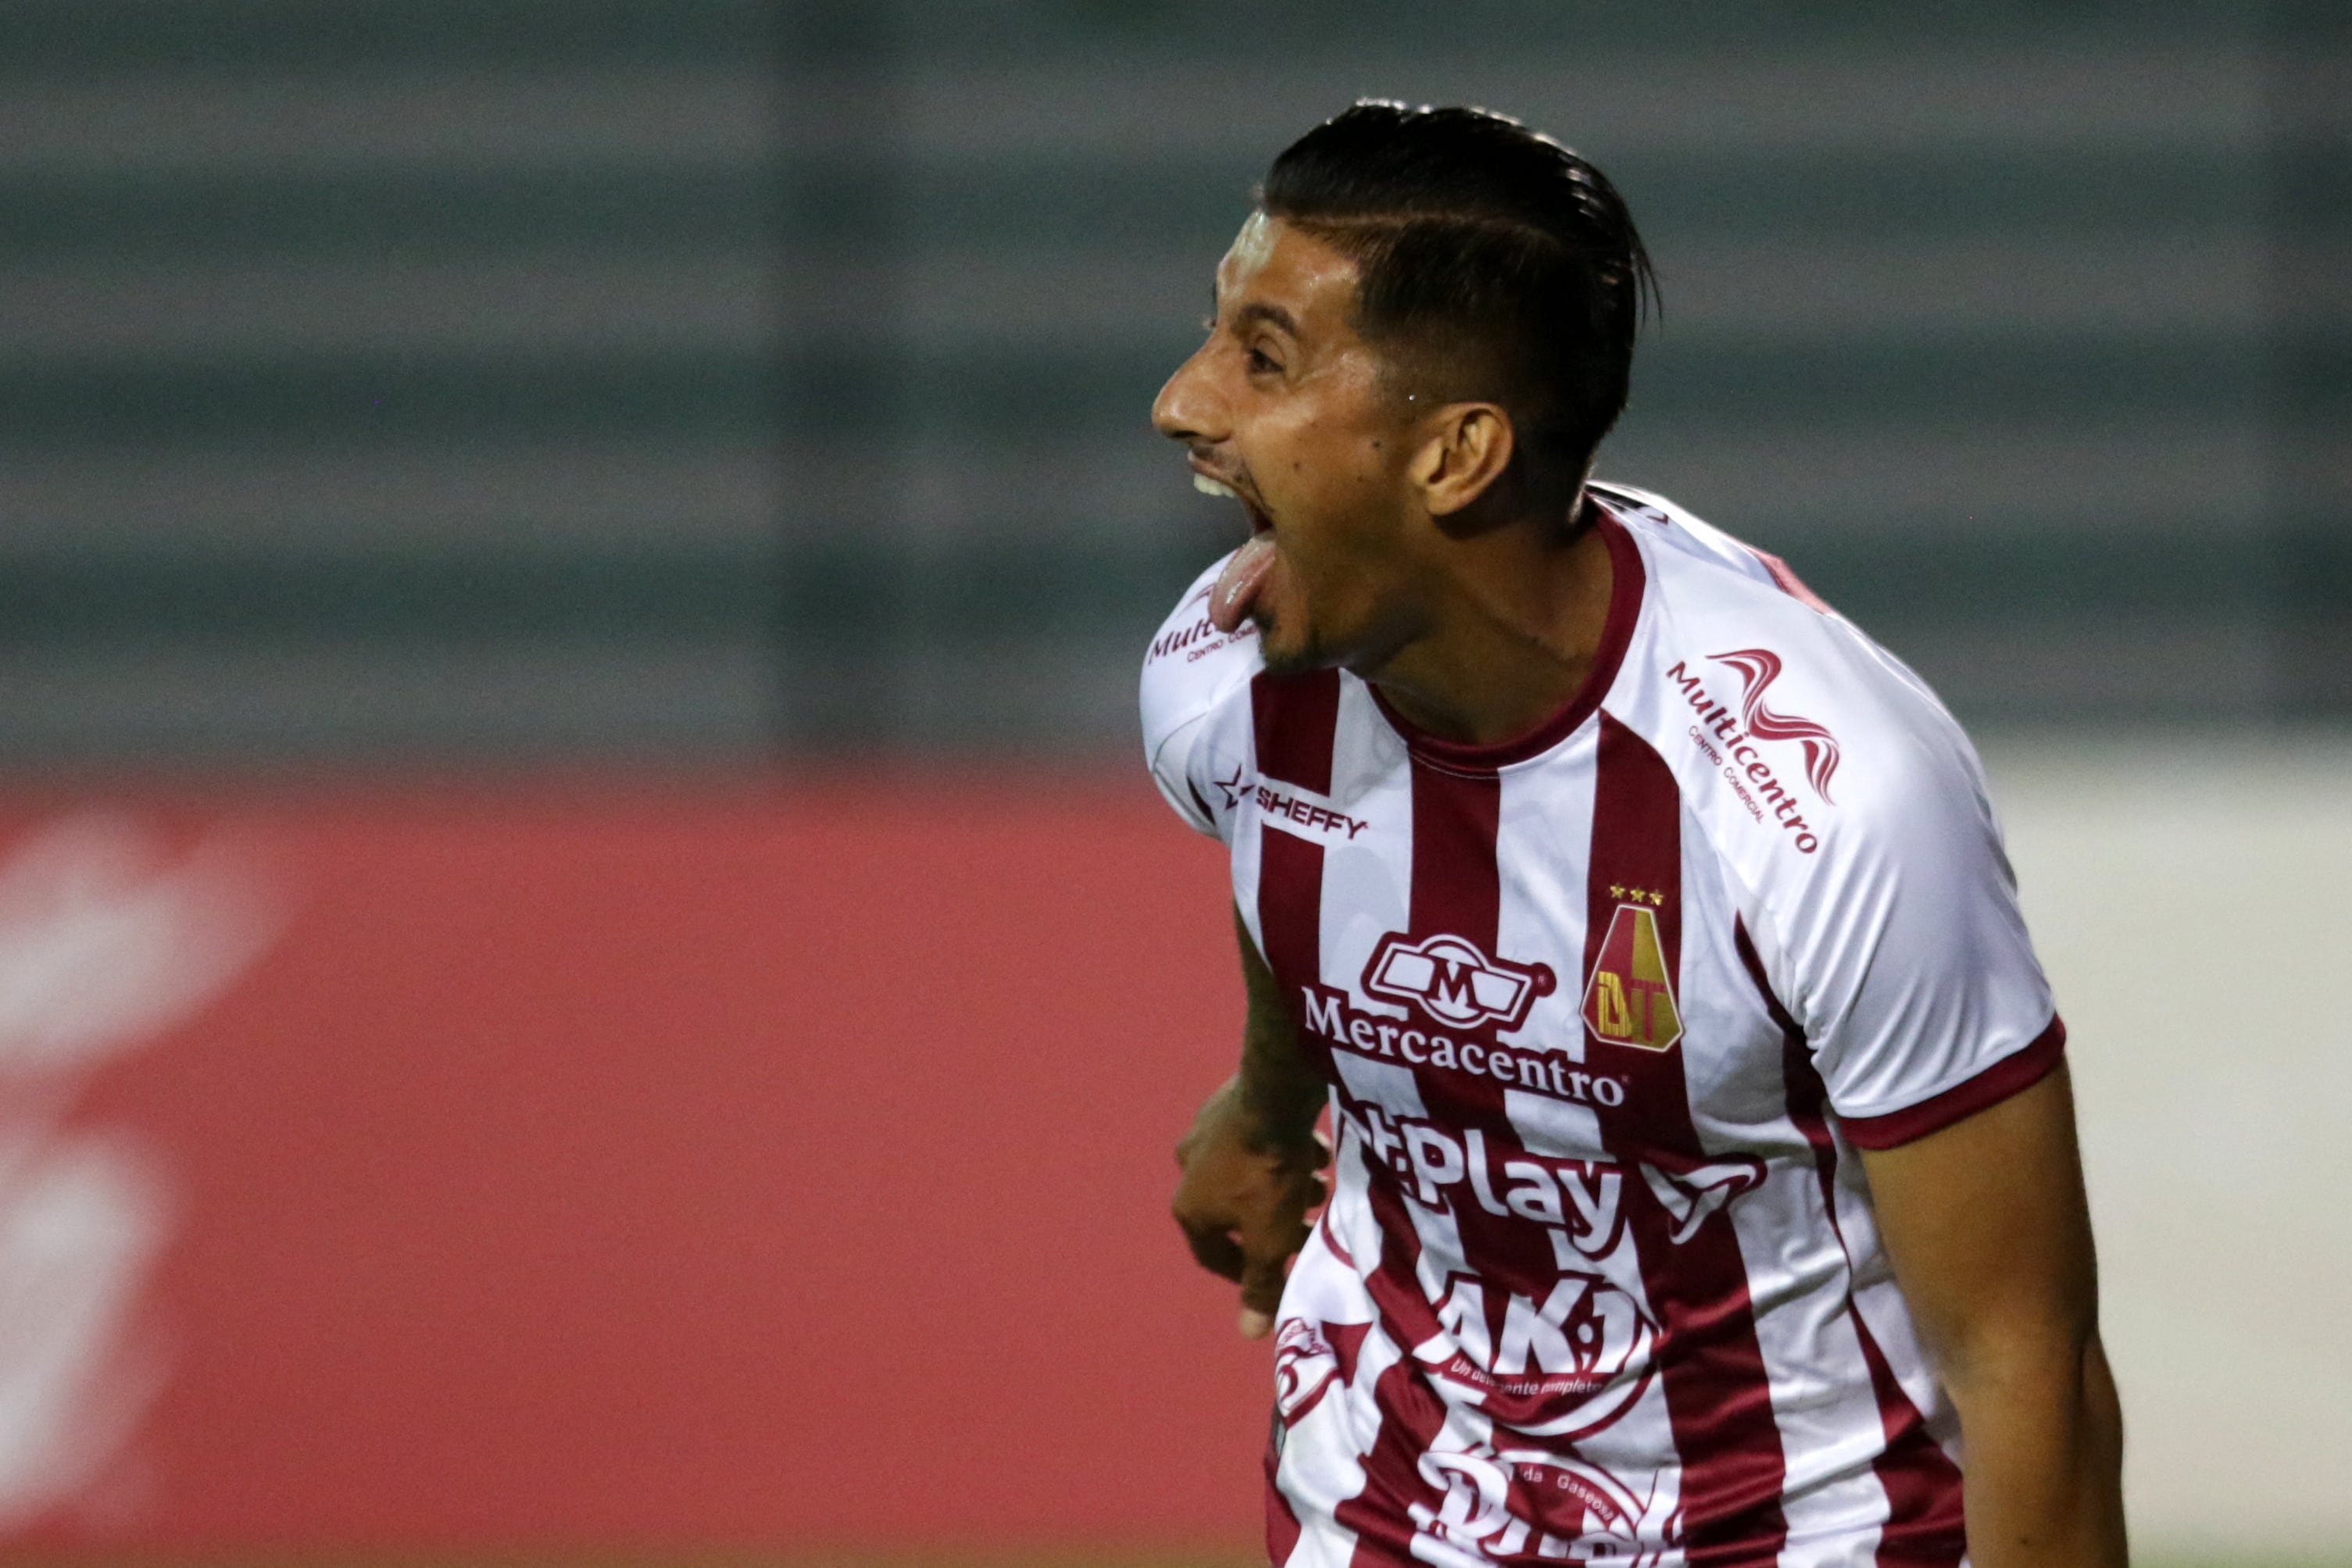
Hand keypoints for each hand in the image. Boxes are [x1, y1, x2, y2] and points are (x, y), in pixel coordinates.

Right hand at [1171, 1076, 1329, 1338]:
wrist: (1273, 1090)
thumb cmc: (1268, 1174)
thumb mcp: (1271, 1238)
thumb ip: (1261, 1283)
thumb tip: (1250, 1332)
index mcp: (1189, 1207)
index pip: (1213, 1254)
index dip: (1248, 1271)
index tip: (1280, 1270)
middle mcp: (1187, 1169)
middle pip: (1236, 1210)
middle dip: (1276, 1221)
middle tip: (1310, 1221)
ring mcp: (1203, 1130)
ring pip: (1247, 1171)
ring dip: (1282, 1183)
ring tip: (1317, 1181)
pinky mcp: (1225, 1101)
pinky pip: (1254, 1137)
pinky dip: (1280, 1149)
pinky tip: (1311, 1145)